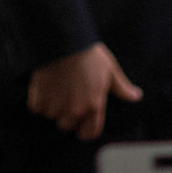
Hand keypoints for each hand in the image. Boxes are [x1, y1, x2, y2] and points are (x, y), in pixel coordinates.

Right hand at [26, 42, 142, 141]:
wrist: (64, 39)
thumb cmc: (89, 53)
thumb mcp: (110, 69)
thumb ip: (122, 87)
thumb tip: (136, 96)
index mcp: (93, 106)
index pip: (89, 133)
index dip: (85, 129)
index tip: (81, 123)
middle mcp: (74, 110)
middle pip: (67, 125)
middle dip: (66, 115)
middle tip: (66, 98)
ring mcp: (55, 104)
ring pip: (51, 116)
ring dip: (51, 107)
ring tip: (55, 90)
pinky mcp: (39, 96)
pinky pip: (35, 108)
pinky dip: (37, 101)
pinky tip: (43, 88)